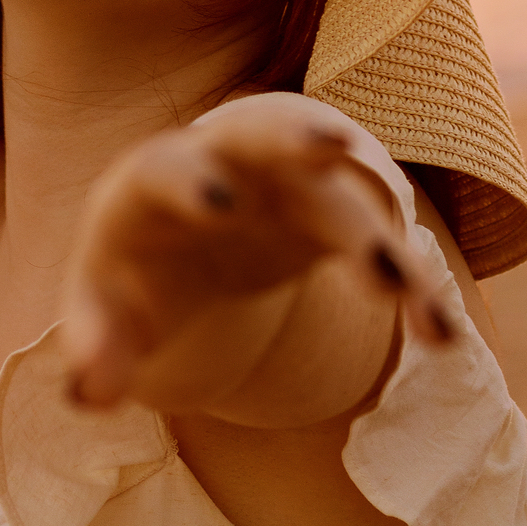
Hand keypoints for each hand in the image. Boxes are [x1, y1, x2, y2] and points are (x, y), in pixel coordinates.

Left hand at [60, 96, 454, 411]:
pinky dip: (410, 288)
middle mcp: (226, 166)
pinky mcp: (333, 217)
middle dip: (296, 138)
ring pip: (339, 196)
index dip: (190, 181)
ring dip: (375, 236)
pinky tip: (438, 337)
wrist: (183, 250)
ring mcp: (287, 186)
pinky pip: (382, 248)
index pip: (165, 167)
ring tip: (404, 285)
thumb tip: (89, 391)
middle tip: (333, 148)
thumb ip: (94, 346)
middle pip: (264, 135)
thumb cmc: (131, 277)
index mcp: (152, 183)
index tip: (218, 204)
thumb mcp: (102, 311)